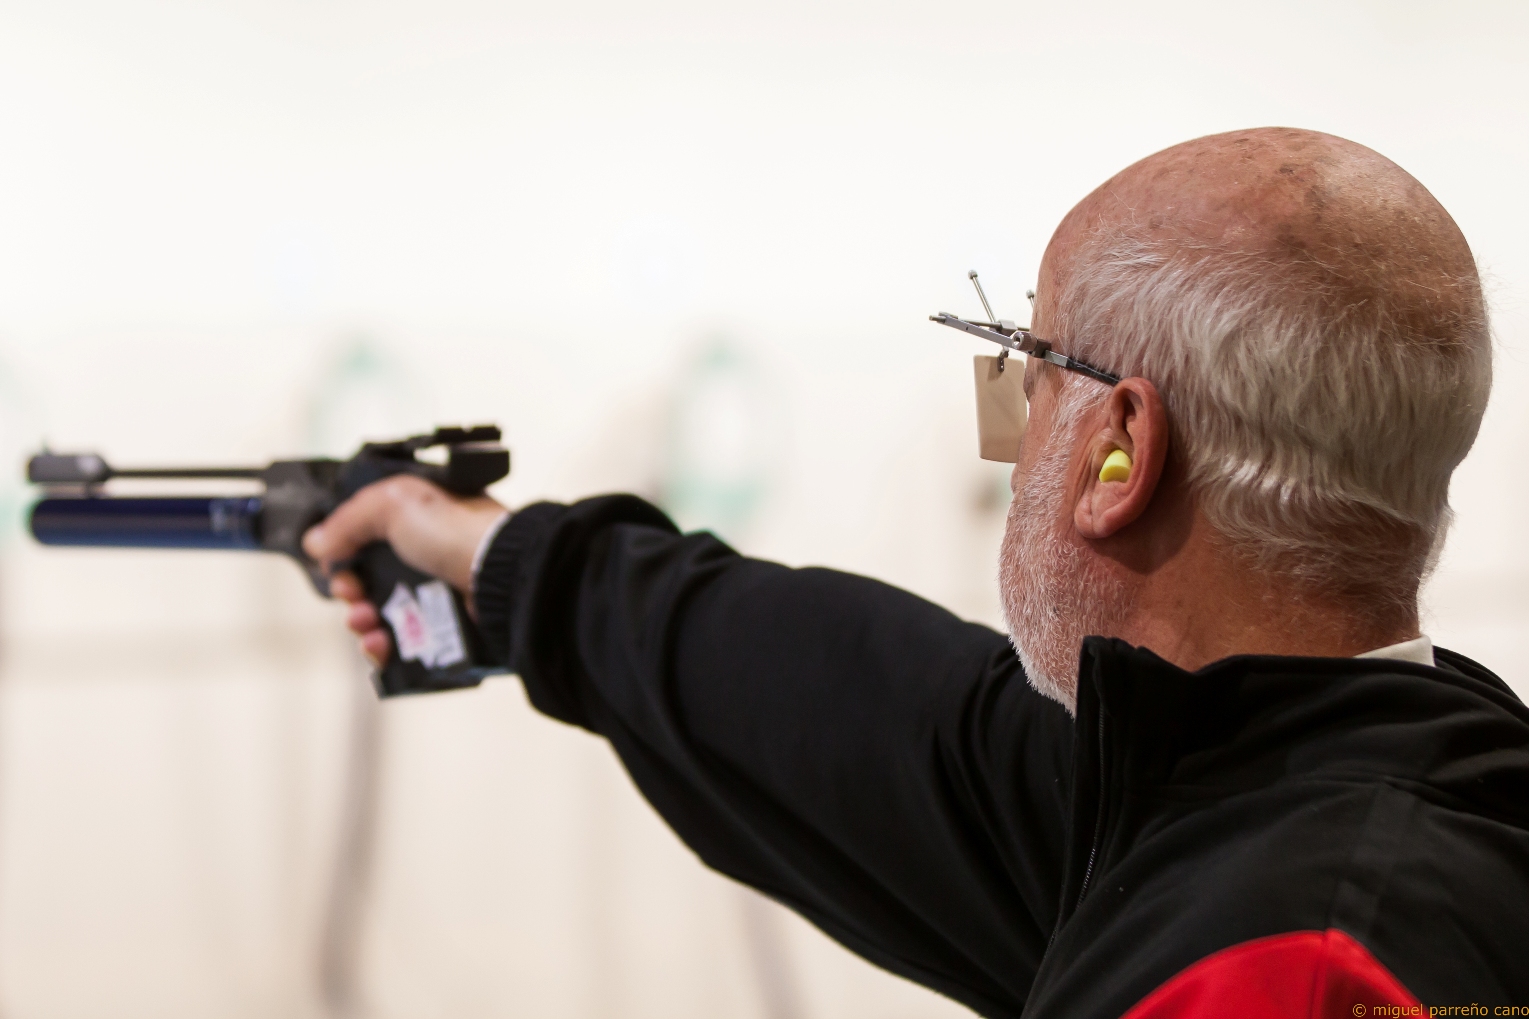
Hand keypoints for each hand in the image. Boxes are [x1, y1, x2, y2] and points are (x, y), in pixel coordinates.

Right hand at [302, 475, 506, 664]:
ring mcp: (440, 594)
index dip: (346, 554)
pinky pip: (405, 645)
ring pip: (384, 616)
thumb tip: (318, 542)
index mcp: (420, 520)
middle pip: (371, 581)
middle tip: (351, 595)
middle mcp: (430, 556)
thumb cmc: (460, 530)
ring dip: (361, 622)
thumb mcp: (396, 502)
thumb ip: (350, 518)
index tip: (337, 565)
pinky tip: (379, 643)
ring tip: (365, 622)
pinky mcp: (448, 628)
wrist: (504, 576)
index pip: (369, 539)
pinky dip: (383, 647)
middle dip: (350, 592)